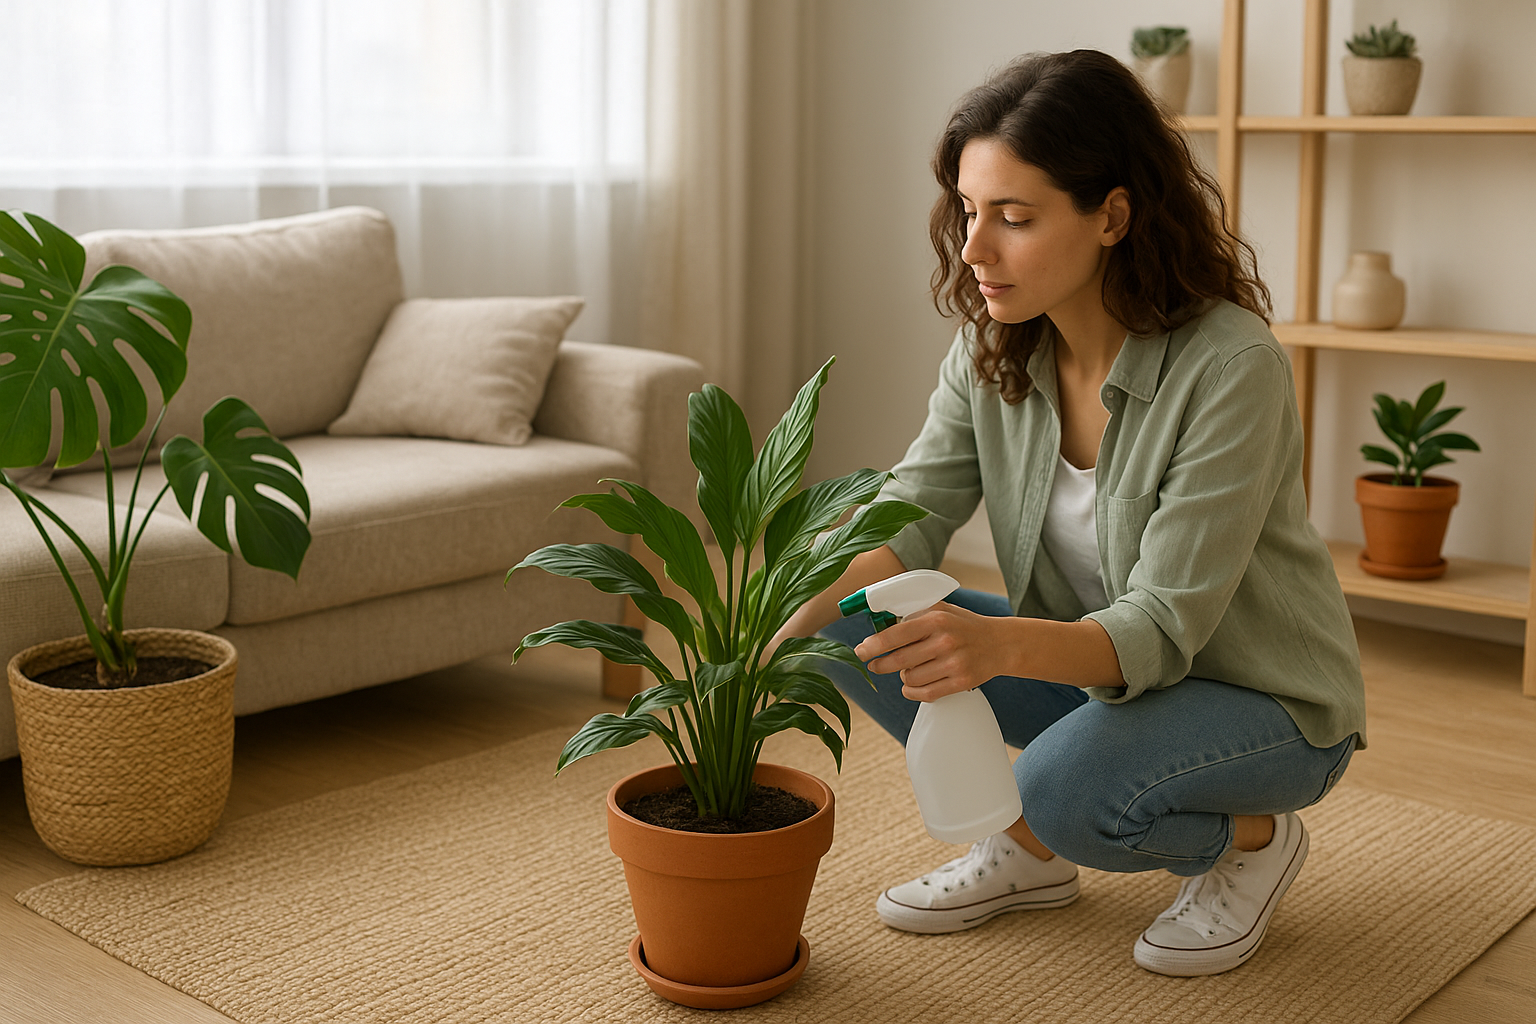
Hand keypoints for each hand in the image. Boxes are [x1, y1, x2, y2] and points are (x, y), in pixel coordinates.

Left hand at [853, 602, 1010, 701]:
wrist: (1001, 643)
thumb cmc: (964, 625)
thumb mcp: (941, 610)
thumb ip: (914, 616)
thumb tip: (880, 626)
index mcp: (936, 619)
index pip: (895, 635)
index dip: (873, 645)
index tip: (861, 651)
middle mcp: (944, 641)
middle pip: (899, 661)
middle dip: (880, 665)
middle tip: (874, 665)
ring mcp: (954, 663)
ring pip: (910, 679)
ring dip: (903, 677)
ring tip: (908, 669)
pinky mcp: (961, 682)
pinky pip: (925, 694)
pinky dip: (912, 692)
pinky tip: (911, 686)